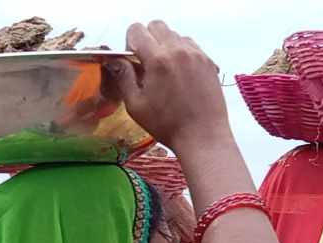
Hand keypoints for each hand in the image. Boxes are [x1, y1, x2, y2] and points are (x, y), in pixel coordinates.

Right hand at [106, 21, 230, 151]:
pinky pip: (191, 45)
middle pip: (157, 26)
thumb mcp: (136, 105)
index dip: (130, 43)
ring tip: (165, 71)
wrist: (202, 135)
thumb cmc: (167, 125)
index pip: (137, 30)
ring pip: (175, 34)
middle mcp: (178, 51)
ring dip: (165, 46)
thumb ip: (123, 77)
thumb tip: (115, 60)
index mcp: (158, 60)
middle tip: (147, 62)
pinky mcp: (208, 61)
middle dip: (148, 39)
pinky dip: (181, 53)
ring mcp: (196, 54)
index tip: (133, 59)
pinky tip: (180, 74)